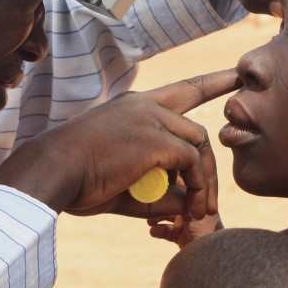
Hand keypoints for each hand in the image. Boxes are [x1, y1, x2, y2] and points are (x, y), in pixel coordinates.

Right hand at [0, 70, 239, 218]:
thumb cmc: (75, 179)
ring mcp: (151, 119)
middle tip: (212, 201)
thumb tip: (184, 205)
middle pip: (196, 126)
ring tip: (201, 212)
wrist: (51, 171)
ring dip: (205, 182)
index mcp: (133, 108)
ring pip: (199, 144)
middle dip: (212, 161)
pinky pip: (191, 162)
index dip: (211, 83)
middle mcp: (145, 106)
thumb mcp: (120, 182)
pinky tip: (191, 208)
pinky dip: (197, 186)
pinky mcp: (156, 140)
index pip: (181, 90)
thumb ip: (154, 191)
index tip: (235, 75)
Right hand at [148, 176, 223, 247]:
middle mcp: (191, 207)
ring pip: (164, 214)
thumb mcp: (190, 205)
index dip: (166, 181)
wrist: (209, 255)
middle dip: (157, 200)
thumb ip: (176, 193)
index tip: (152, 179)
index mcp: (197, 196)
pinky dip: (157, 230)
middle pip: (169, 199)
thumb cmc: (204, 228)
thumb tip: (160, 177)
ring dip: (155, 216)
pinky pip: (164, 230)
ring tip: (149, 219)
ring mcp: (185, 222)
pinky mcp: (179, 236)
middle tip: (147, 201)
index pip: (179, 183)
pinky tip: (154, 231)